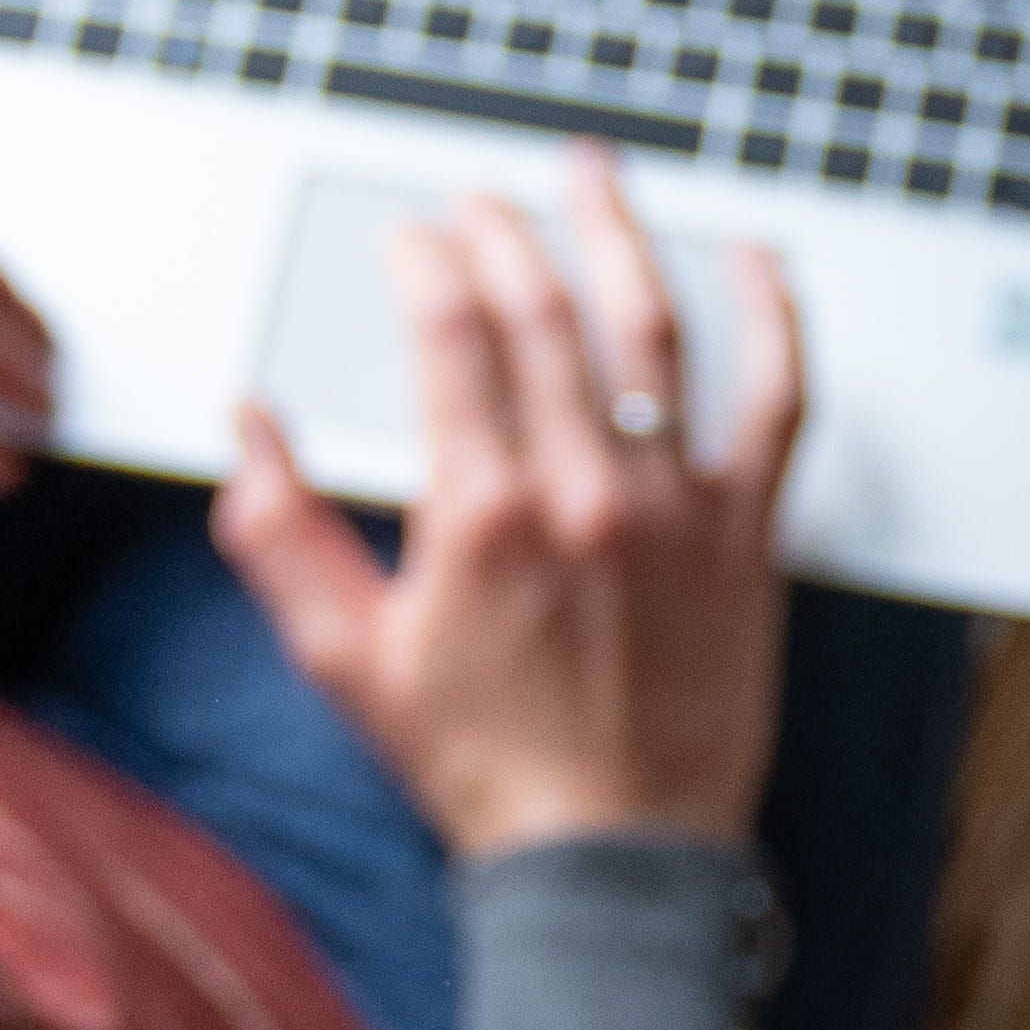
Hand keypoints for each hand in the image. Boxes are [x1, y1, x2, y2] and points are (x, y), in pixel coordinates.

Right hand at [214, 154, 805, 861]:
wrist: (609, 855)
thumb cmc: (480, 765)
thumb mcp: (344, 660)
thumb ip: (279, 534)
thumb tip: (252, 425)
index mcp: (483, 513)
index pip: (451, 338)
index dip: (428, 265)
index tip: (414, 236)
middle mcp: (586, 492)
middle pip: (545, 314)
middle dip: (505, 233)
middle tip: (481, 199)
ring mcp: (678, 508)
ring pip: (652, 331)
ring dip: (619, 235)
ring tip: (594, 173)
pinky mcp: (749, 535)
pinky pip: (777, 402)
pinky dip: (774, 320)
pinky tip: (756, 261)